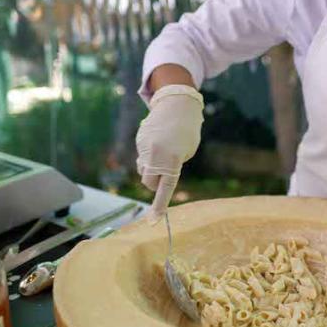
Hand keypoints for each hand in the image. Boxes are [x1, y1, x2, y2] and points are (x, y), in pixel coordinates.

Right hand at [136, 84, 203, 221]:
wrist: (177, 104)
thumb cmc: (187, 131)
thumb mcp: (187, 152)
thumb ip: (172, 167)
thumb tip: (154, 176)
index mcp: (173, 161)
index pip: (164, 189)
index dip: (159, 206)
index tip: (153, 222)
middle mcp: (156, 156)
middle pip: (148, 182)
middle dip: (154, 182)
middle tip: (165, 171)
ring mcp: (145, 148)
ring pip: (143, 169)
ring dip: (151, 168)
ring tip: (163, 152)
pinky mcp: (139, 140)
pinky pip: (141, 156)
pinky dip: (148, 154)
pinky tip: (158, 141)